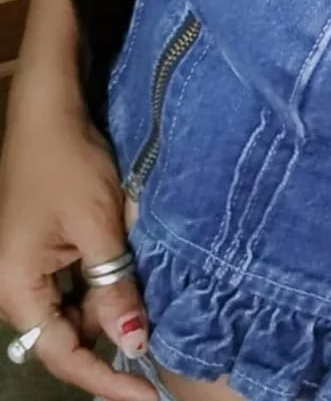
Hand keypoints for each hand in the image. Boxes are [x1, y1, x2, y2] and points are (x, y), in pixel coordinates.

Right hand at [0, 95, 155, 400]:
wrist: (48, 113)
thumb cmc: (70, 165)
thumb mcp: (99, 227)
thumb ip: (114, 288)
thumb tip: (134, 344)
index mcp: (15, 289)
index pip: (62, 355)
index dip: (107, 379)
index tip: (149, 393)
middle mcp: (12, 288)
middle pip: (66, 335)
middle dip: (112, 335)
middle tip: (160, 336)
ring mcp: (23, 269)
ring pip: (72, 310)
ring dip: (110, 305)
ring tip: (149, 296)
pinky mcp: (39, 251)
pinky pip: (71, 284)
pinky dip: (102, 283)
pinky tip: (130, 271)